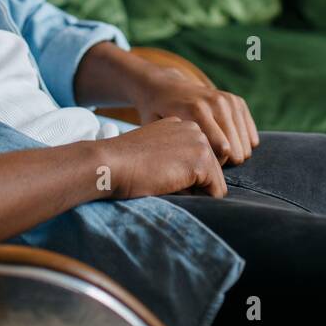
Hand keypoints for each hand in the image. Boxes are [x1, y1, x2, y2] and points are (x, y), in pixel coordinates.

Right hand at [99, 117, 226, 198]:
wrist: (110, 163)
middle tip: (161, 178)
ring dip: (193, 191)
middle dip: (192, 185)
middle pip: (211, 171)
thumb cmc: (123, 163)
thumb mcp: (153, 152)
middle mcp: (195, 129)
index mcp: (182, 126)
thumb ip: (174, 157)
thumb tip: (192, 181)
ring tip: (165, 181)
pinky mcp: (201, 161)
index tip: (158, 171)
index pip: (199, 160)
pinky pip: (215, 193)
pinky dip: (196, 199)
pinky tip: (171, 185)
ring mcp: (200, 143)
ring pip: (215, 183)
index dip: (183, 176)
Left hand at [128, 66, 259, 165]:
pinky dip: (240, 144)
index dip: (213, 168)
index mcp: (196, 111)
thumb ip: (169, 154)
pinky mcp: (237, 101)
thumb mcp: (154, 132)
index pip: (223, 150)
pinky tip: (223, 143)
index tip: (198, 168)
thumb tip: (187, 190)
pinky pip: (251, 136)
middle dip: (224, 163)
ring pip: (247, 145)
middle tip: (205, 161)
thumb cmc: (157, 116)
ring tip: (212, 152)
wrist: (165, 87)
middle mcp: (216, 103)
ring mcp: (228, 101)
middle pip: (237, 150)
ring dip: (233, 154)